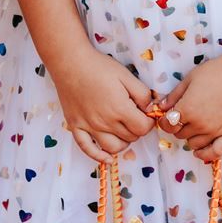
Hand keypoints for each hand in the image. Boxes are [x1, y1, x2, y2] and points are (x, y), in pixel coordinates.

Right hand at [51, 43, 156, 163]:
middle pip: (130, 138)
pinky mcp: (76, 127)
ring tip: (123, 130)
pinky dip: (98, 157)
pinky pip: (87, 149)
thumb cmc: (99, 67)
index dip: (148, 122)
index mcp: (120, 109)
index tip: (146, 114)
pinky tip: (107, 159)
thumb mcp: (126, 75)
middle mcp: (105, 122)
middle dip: (136, 128)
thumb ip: (143, 94)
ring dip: (123, 142)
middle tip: (133, 115)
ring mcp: (89, 127)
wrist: (70, 63)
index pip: (143, 128)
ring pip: (113, 147)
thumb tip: (151, 109)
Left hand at [163, 53, 221, 164]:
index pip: (167, 124)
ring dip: (190, 137)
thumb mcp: (190, 79)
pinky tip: (200, 150)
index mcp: (188, 109)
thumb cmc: (217, 71)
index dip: (164, 120)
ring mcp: (217, 131)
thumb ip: (174, 95)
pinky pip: (215, 152)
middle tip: (184, 116)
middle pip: (180, 134)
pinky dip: (205, 154)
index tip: (168, 115)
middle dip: (178, 126)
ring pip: (194, 144)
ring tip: (195, 126)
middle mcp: (200, 124)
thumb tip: (160, 107)